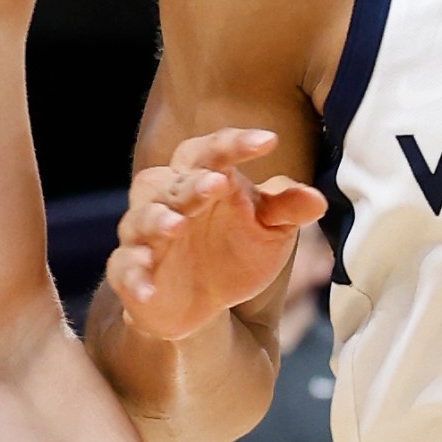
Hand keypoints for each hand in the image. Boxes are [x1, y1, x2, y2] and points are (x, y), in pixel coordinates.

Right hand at [108, 129, 326, 342]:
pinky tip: (148, 289)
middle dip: (193, 183)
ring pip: (141, 218)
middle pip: (172, 181)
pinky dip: (134, 277)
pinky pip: (124, 269)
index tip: (269, 141)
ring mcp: (146, 235)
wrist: (204, 300)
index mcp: (204, 178)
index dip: (237, 143)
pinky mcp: (130, 271)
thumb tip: (317, 200)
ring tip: (176, 225)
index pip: (213, 150)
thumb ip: (288, 210)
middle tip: (217, 183)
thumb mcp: (270, 230)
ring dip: (157, 220)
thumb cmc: (236, 248)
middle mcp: (169, 199)